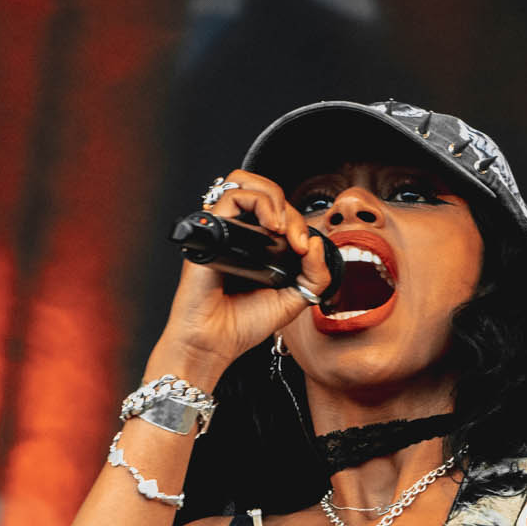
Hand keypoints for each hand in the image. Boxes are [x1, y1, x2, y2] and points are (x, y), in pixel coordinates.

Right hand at [159, 169, 332, 375]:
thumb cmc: (244, 323)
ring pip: (245, 182)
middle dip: (290, 211)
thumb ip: (315, 274)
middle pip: (265, 191)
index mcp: (256, 244)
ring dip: (273, 198)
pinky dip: (258, 203)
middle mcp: (238, 232)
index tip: (306, 251)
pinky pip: (230, 197)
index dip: (300, 224)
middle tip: (297, 241)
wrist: (216, 343)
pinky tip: (272, 227)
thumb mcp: (294, 298)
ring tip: (282, 228)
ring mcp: (223, 230)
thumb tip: (317, 242)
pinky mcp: (210, 232)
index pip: (279, 212)